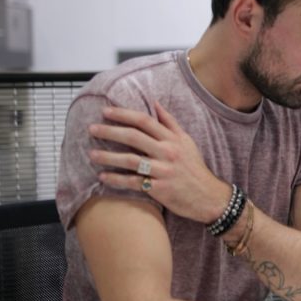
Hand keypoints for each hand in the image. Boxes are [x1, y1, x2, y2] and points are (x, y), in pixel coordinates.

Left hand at [88, 102, 230, 222]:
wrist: (209, 197)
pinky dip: (116, 179)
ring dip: (108, 156)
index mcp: (173, 139)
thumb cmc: (195, 169)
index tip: (106, 112)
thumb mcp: (187, 142)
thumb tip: (155, 103)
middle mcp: (168, 152)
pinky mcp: (160, 189)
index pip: (145, 121)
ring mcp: (164, 171)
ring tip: (91, 154)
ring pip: (130, 160)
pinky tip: (102, 177)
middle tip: (92, 129)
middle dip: (110, 131)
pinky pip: (134, 182)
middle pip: (134, 137)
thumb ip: (170, 123)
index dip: (124, 114)